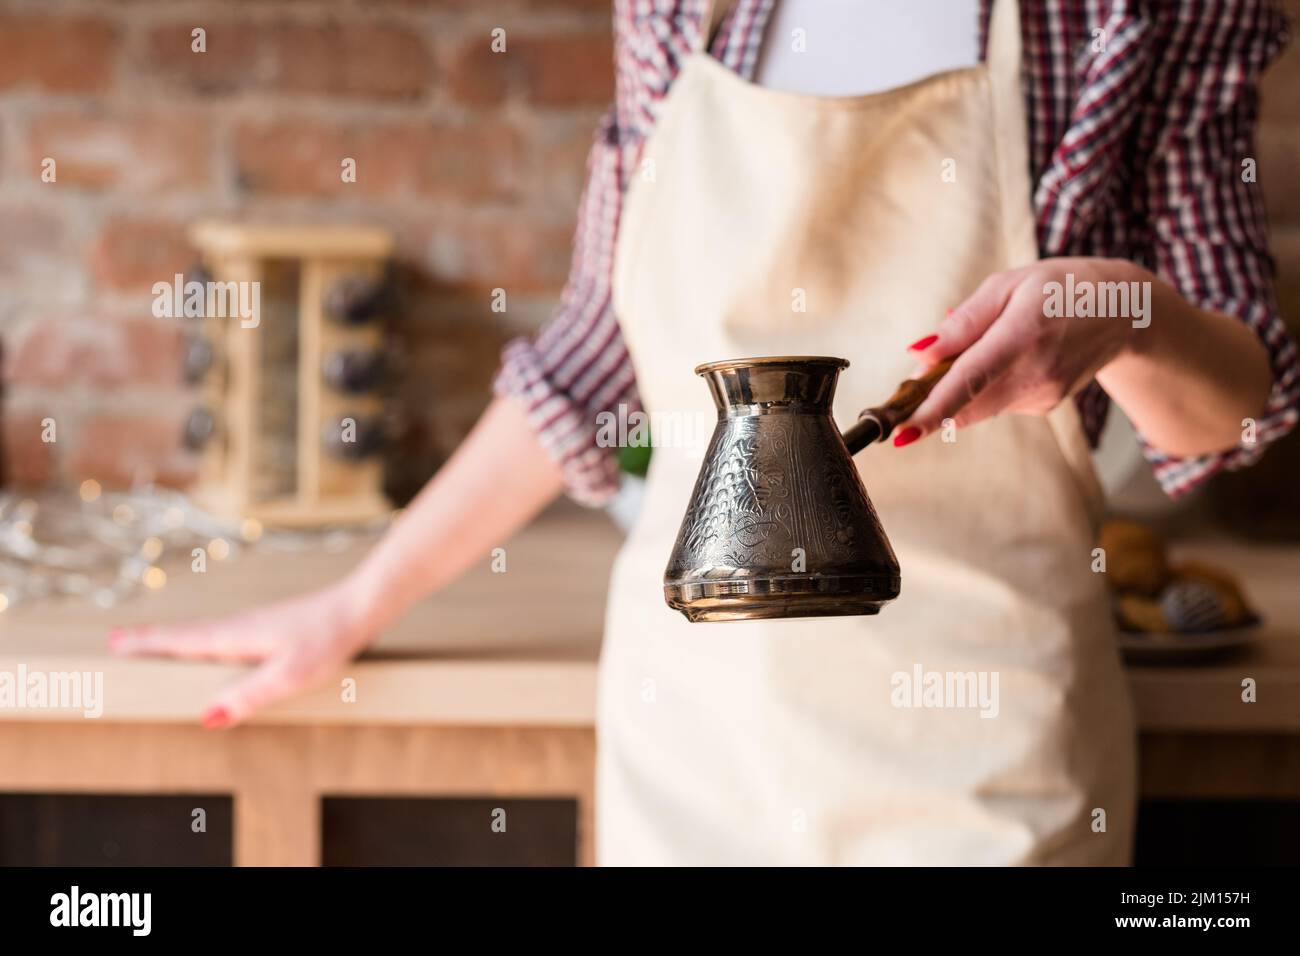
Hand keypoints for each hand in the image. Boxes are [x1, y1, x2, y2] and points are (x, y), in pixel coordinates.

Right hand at [107, 581, 374, 728]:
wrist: (361, 607)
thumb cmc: (328, 640)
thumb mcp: (290, 675)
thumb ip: (250, 695)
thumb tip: (207, 717)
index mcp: (235, 636)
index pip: (180, 641)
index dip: (146, 644)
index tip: (112, 643)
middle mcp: (240, 627)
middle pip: (185, 636)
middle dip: (151, 641)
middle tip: (117, 645)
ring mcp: (256, 627)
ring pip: (206, 637)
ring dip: (176, 642)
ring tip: (153, 651)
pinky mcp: (272, 631)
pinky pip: (226, 640)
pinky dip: (204, 644)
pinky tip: (212, 654)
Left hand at [895, 257, 1144, 444]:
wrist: (1123, 312)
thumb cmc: (1059, 288)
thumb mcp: (1008, 284)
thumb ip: (963, 322)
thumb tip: (919, 354)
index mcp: (1023, 333)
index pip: (970, 379)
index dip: (933, 408)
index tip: (901, 432)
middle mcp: (1035, 372)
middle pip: (965, 402)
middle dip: (930, 398)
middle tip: (913, 381)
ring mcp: (1042, 395)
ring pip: (976, 405)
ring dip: (959, 388)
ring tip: (983, 347)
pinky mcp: (1043, 406)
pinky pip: (995, 402)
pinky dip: (985, 387)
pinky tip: (1008, 358)